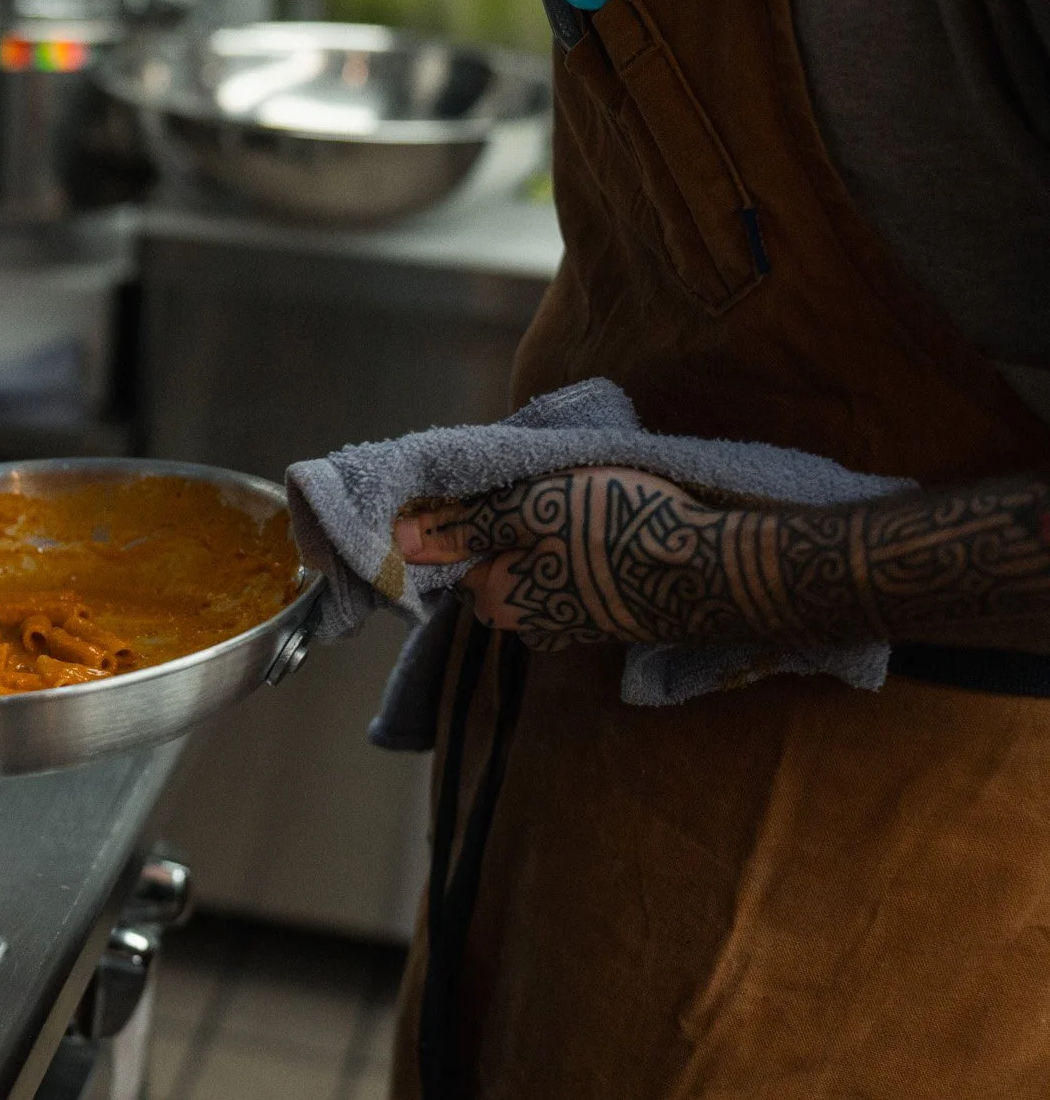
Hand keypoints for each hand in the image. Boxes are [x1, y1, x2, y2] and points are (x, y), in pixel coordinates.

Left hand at [393, 467, 754, 648]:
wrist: (714, 570)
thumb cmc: (615, 528)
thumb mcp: (529, 508)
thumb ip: (464, 524)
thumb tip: (399, 540)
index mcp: (497, 600)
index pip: (455, 558)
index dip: (468, 517)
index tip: (496, 485)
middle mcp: (531, 625)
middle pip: (499, 566)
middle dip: (512, 530)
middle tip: (546, 487)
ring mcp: (577, 627)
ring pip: (542, 572)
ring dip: (553, 541)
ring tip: (585, 502)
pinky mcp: (617, 618)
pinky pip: (581, 581)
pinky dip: (587, 554)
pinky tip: (612, 526)